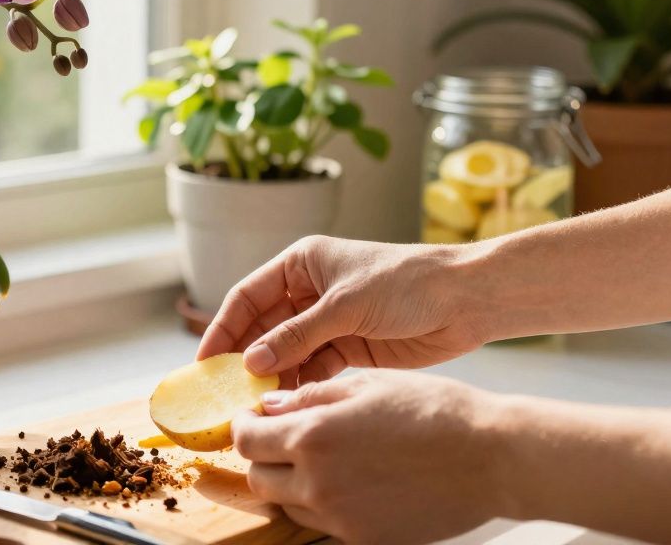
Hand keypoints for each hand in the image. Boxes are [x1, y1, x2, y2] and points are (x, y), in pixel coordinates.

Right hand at [196, 235, 486, 385]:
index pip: (247, 297)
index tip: (204, 362)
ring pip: (286, 352)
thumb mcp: (346, 306)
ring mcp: (328, 320)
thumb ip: (298, 335)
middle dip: (244, 358)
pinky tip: (289, 405)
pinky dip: (300, 385)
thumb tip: (252, 362)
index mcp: (302, 264)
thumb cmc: (407, 283)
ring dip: (272, 376)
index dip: (223, 329)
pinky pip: (313, 368)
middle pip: (263, 327)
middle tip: (223, 393)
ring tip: (255, 406)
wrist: (466, 301)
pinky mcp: (349, 347)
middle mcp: (309, 291)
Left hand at [232, 370, 508, 543]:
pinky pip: (323, 523)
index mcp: (312, 437)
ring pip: (287, 505)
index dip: (243, 426)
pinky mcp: (365, 538)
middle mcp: (318, 483)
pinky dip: (322, 504)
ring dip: (290, 482)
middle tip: (283, 437)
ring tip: (322, 458)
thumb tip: (268, 407)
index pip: (245, 440)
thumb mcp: (365, 384)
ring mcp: (341, 517)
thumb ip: (308, 397)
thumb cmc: (432, 410)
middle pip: (258, 478)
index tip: (253, 418)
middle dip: (262, 455)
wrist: (490, 457)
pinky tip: (350, 480)